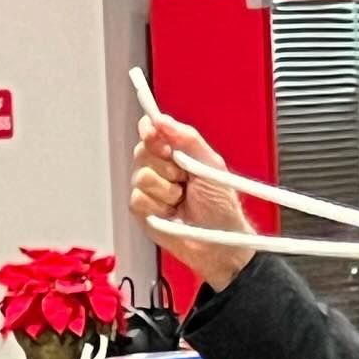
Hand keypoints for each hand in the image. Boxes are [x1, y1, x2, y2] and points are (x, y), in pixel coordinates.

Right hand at [129, 111, 251, 291]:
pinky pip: (138, 198)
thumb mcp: (210, 162)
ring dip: (166, 189)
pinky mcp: (141, 211)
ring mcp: (148, 190)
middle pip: (141, 150)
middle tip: (183, 177)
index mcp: (174, 153)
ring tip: (181, 199)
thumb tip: (161, 119)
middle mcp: (157, 168)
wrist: (219, 240)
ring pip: (141, 176)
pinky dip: (158, 206)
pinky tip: (171, 213)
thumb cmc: (220, 205)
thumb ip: (186, 137)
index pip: (150, 130)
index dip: (151, 132)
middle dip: (166, 165)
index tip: (165, 144)